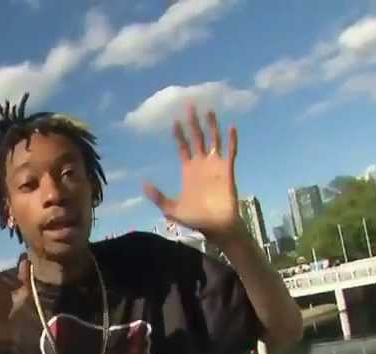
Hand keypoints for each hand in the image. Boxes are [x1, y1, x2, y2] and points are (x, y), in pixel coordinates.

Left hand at [143, 104, 244, 244]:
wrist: (216, 227)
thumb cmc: (195, 219)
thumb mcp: (171, 209)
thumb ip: (157, 196)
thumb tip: (144, 183)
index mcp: (188, 171)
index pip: (183, 147)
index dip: (179, 135)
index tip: (175, 122)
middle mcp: (202, 165)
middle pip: (197, 138)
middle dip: (193, 122)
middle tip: (190, 105)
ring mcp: (215, 166)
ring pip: (213, 140)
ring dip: (211, 125)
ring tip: (209, 110)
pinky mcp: (227, 170)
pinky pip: (230, 152)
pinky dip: (231, 140)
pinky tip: (232, 127)